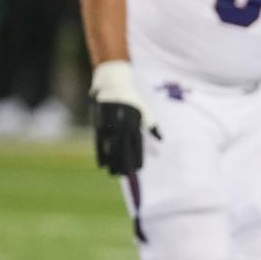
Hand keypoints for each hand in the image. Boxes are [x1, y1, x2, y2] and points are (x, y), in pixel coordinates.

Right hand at [89, 61, 158, 175]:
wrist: (112, 83)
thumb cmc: (131, 98)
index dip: (137, 158)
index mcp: (135, 123)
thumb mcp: (144, 110)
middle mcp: (123, 125)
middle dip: (124, 164)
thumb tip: (161, 138)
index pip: (137, 145)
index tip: (138, 170)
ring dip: (113, 162)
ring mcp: (110, 125)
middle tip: (124, 177)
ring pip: (112, 148)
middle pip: (124, 149)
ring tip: (113, 174)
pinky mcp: (99, 123)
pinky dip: (101, 154)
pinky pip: (99, 142)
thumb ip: (152, 125)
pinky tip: (102, 165)